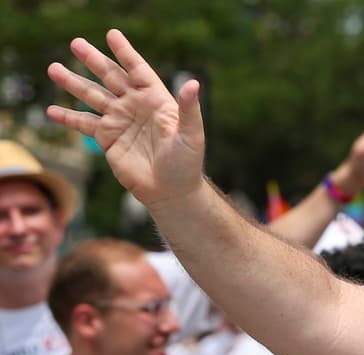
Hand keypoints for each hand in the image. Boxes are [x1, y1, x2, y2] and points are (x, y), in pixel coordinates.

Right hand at [46, 30, 204, 209]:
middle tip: (76, 43)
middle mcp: (135, 106)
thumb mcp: (192, 135)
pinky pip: (84, 124)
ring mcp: (119, 120)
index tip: (111, 35)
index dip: (125, 53)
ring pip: (92, 96)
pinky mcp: (107, 138)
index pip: (138, 70)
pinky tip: (52, 111)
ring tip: (54, 69)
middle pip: (111, 77)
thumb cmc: (186, 163)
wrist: (171, 191)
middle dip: (94, 61)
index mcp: (156, 100)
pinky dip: (67, 117)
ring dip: (73, 83)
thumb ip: (189, 109)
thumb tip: (193, 83)